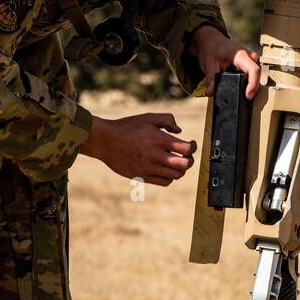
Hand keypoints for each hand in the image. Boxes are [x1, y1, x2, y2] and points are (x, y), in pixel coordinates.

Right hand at [80, 113, 195, 186]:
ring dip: (181, 169)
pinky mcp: (142, 176)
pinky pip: (164, 182)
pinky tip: (166, 168)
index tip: (191, 144)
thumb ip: (167, 120)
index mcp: (158, 139)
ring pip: (176, 176)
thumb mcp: (148, 117)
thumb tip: (179, 131)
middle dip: (190, 160)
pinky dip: (170, 177)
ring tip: (177, 162)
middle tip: (187, 156)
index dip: (193, 147)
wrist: (105, 141)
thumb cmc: (127, 127)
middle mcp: (155, 155)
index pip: (186, 149)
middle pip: (184, 165)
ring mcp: (148, 168)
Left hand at [189, 25, 260, 97]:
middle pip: (257, 75)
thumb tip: (210, 93)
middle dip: (251, 88)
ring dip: (249, 85)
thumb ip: (211, 81)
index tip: (248, 95)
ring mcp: (250, 59)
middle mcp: (249, 56)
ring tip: (241, 93)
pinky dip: (247, 82)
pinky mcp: (249, 63)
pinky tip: (240, 87)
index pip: (254, 71)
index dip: (253, 85)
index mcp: (241, 55)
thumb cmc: (211, 48)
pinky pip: (252, 74)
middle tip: (242, 98)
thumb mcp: (209, 65)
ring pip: (256, 75)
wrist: (210, 40)